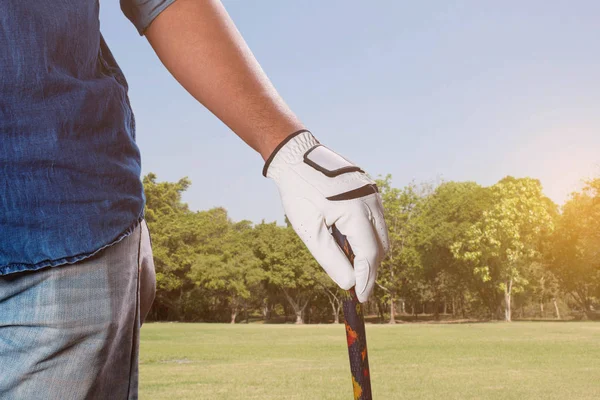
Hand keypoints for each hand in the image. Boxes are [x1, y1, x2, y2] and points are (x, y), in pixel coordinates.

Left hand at [264, 130, 388, 301]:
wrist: (295, 155)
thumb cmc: (299, 193)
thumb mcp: (310, 230)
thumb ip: (331, 259)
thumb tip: (349, 283)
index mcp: (357, 212)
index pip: (369, 255)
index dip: (366, 279)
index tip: (361, 298)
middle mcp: (372, 200)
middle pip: (381, 246)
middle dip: (369, 266)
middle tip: (354, 282)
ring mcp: (373, 191)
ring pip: (381, 232)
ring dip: (369, 249)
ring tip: (347, 258)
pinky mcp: (369, 186)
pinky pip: (375, 216)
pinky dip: (366, 232)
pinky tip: (347, 235)